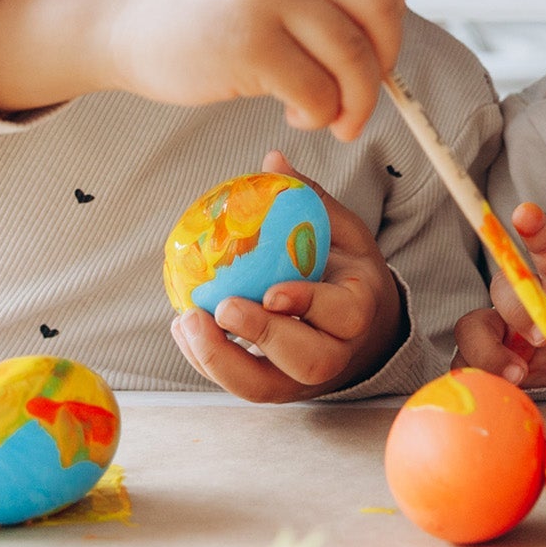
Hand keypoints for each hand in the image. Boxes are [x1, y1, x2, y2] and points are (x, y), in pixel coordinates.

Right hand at [105, 0, 420, 142]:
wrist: (119, 21)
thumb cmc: (203, 4)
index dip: (393, 14)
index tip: (375, 47)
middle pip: (380, 6)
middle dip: (386, 60)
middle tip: (365, 93)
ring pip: (353, 56)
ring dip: (355, 101)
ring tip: (330, 115)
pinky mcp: (247, 43)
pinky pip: (317, 92)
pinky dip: (319, 115)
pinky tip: (295, 114)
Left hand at [171, 152, 405, 400]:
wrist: (362, 328)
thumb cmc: (347, 271)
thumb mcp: (343, 232)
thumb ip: (311, 200)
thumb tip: (273, 158)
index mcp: (359, 310)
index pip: (343, 315)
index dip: (308, 305)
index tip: (274, 291)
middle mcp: (336, 353)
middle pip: (307, 360)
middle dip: (262, 335)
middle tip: (223, 308)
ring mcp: (301, 379)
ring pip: (262, 385)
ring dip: (219, 359)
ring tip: (186, 323)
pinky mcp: (272, 388)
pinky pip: (237, 383)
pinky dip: (205, 360)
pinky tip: (183, 329)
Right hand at [453, 203, 545, 388]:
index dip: (536, 228)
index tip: (525, 212)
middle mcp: (527, 299)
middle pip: (504, 288)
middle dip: (517, 309)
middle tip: (542, 337)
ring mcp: (505, 331)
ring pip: (473, 327)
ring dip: (488, 350)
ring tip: (519, 374)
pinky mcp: (491, 362)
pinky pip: (467, 364)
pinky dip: (479, 376)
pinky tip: (504, 389)